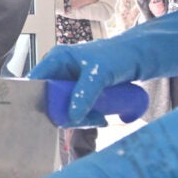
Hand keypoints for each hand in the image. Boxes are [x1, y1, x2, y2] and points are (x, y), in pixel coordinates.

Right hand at [28, 9, 177, 124]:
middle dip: (64, 113)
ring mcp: (71, 83)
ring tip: (99, 119)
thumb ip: (83, 94)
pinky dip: (86, 117)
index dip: (37, 99)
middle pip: (50, 99)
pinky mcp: (82, 92)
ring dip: (79, 117)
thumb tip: (70, 117)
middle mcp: (60, 71)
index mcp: (55, 60)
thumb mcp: (99, 74)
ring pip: (64, 107)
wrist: (141, 57)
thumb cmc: (118, 56)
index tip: (47, 117)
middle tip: (82, 121)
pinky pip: (77, 109)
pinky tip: (99, 118)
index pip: (36, 82)